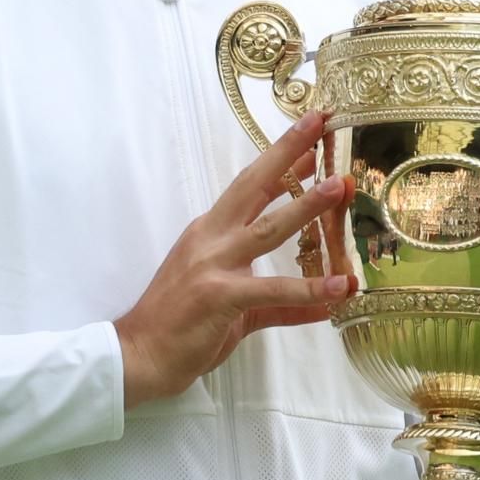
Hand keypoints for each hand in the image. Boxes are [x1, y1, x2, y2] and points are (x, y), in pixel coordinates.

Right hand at [115, 110, 356, 408]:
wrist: (140, 356)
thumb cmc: (179, 327)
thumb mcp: (235, 308)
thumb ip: (281, 303)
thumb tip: (323, 303)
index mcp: (210, 232)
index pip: (250, 187)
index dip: (280, 160)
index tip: (310, 135)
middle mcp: (211, 238)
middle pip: (254, 185)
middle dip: (288, 153)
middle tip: (321, 124)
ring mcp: (213, 265)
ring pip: (267, 228)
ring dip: (305, 205)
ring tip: (339, 186)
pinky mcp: (219, 297)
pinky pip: (272, 291)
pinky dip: (309, 289)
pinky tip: (340, 286)